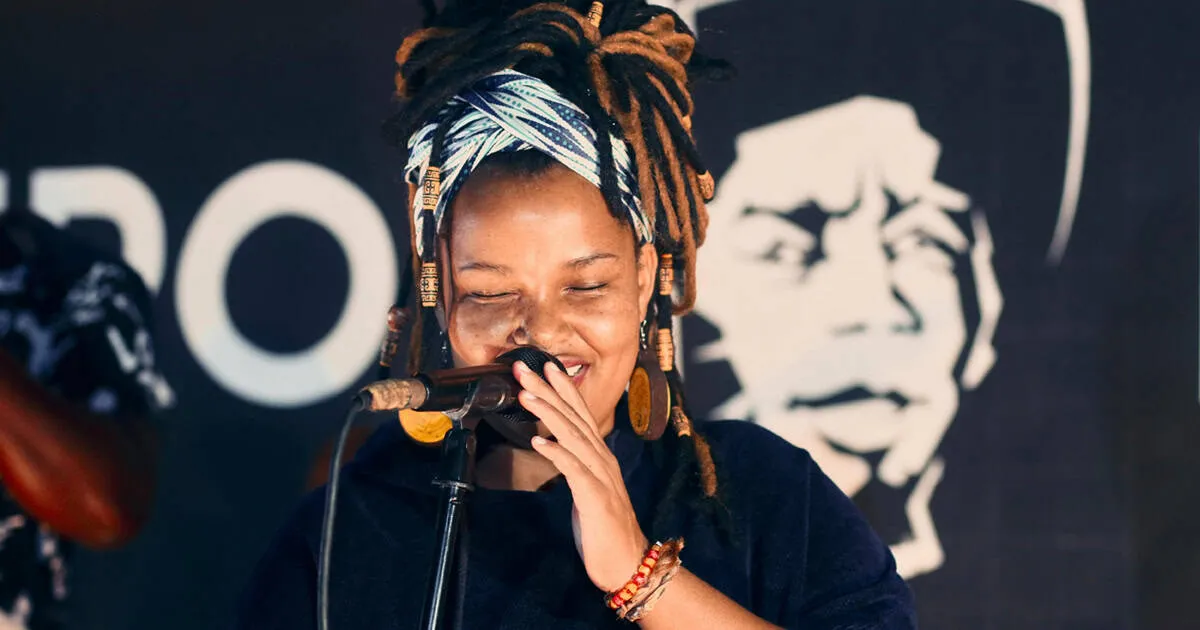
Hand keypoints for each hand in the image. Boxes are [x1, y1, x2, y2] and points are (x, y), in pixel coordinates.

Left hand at [513, 360, 648, 592]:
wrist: (628, 563)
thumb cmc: (604, 528)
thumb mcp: (588, 489)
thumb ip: (577, 466)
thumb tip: (556, 447)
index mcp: (600, 456)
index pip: (580, 414)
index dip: (563, 388)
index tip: (544, 366)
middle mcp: (602, 459)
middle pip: (574, 417)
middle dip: (549, 390)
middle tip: (524, 368)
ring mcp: (601, 477)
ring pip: (573, 436)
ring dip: (548, 412)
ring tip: (526, 394)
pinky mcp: (595, 498)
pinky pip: (574, 470)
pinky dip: (557, 452)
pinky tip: (539, 440)